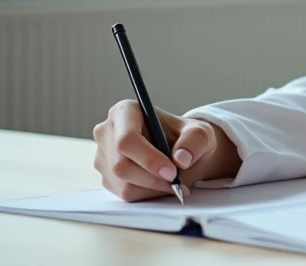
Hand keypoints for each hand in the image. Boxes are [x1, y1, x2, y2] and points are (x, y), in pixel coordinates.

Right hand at [93, 99, 238, 200]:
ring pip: (122, 183)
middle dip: (152, 178)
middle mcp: (107, 132)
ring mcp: (103, 156)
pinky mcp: (107, 177)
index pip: (126, 139)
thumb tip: (182, 158)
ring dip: (152, 188)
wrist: (182, 153)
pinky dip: (148, 194)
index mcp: (125, 111)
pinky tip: (163, 185)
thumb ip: (195, 141)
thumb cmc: (188, 138)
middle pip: (121, 164)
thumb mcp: (201, 134)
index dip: (148, 158)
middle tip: (178, 183)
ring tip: (176, 183)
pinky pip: (124, 194)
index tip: (172, 172)